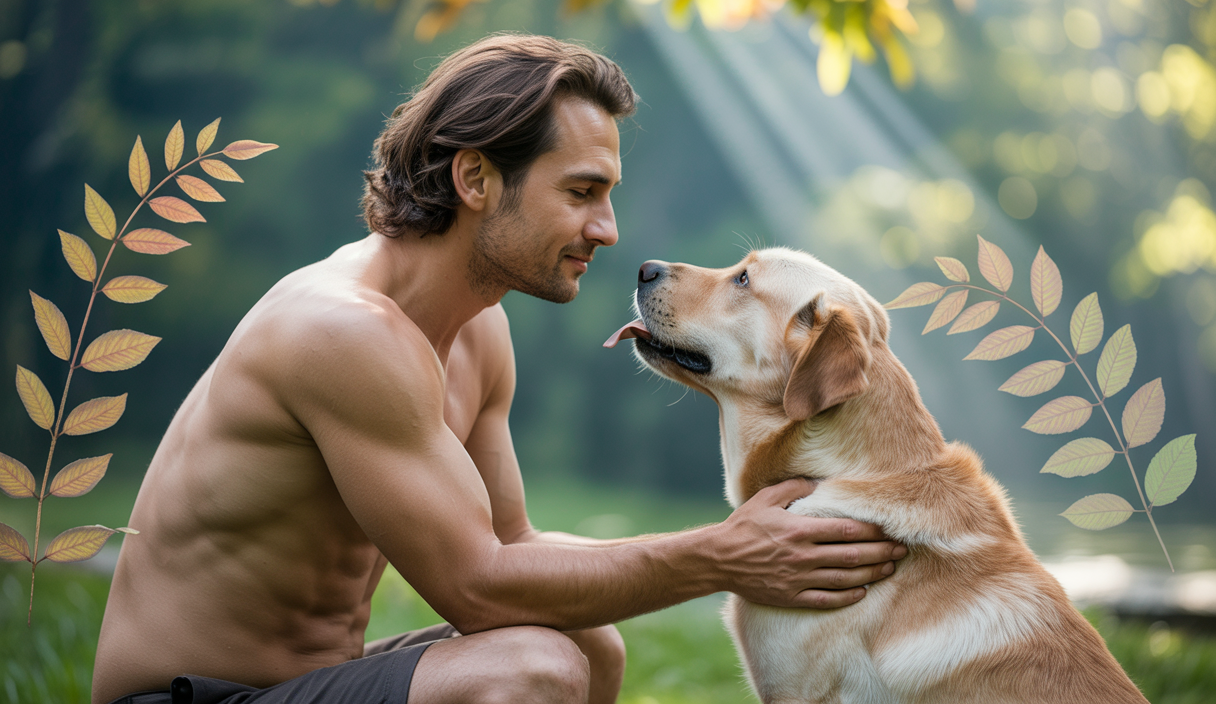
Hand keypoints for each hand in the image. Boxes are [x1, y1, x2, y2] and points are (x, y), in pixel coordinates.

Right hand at [711, 478, 905, 608]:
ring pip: (845, 579)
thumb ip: (796, 487)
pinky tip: (863, 592)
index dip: (874, 531)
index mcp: (800, 530)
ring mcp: (798, 579)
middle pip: (853, 556)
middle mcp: (803, 556)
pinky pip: (826, 600)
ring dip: (871, 574)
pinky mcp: (791, 597)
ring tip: (889, 569)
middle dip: (882, 553)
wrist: (718, 559)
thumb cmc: (743, 525)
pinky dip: (848, 597)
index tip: (891, 529)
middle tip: (902, 550)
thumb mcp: (766, 498)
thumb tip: (821, 482)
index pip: (848, 531)